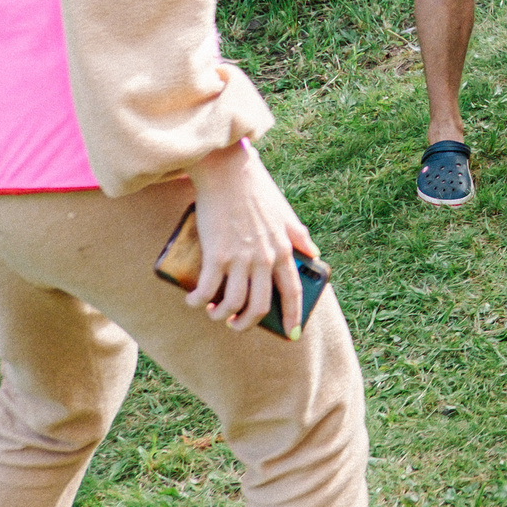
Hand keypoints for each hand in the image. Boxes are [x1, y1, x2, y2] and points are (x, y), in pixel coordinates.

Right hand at [182, 140, 317, 333]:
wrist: (227, 172)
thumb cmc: (256, 190)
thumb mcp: (284, 212)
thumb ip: (298, 234)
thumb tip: (313, 252)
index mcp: (283, 250)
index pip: (292, 291)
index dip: (294, 315)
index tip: (293, 334)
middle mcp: (265, 258)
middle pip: (260, 306)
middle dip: (247, 323)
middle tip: (236, 325)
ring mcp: (240, 258)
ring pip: (232, 304)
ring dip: (221, 315)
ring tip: (213, 312)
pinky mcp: (216, 255)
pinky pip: (207, 291)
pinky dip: (198, 302)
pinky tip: (193, 301)